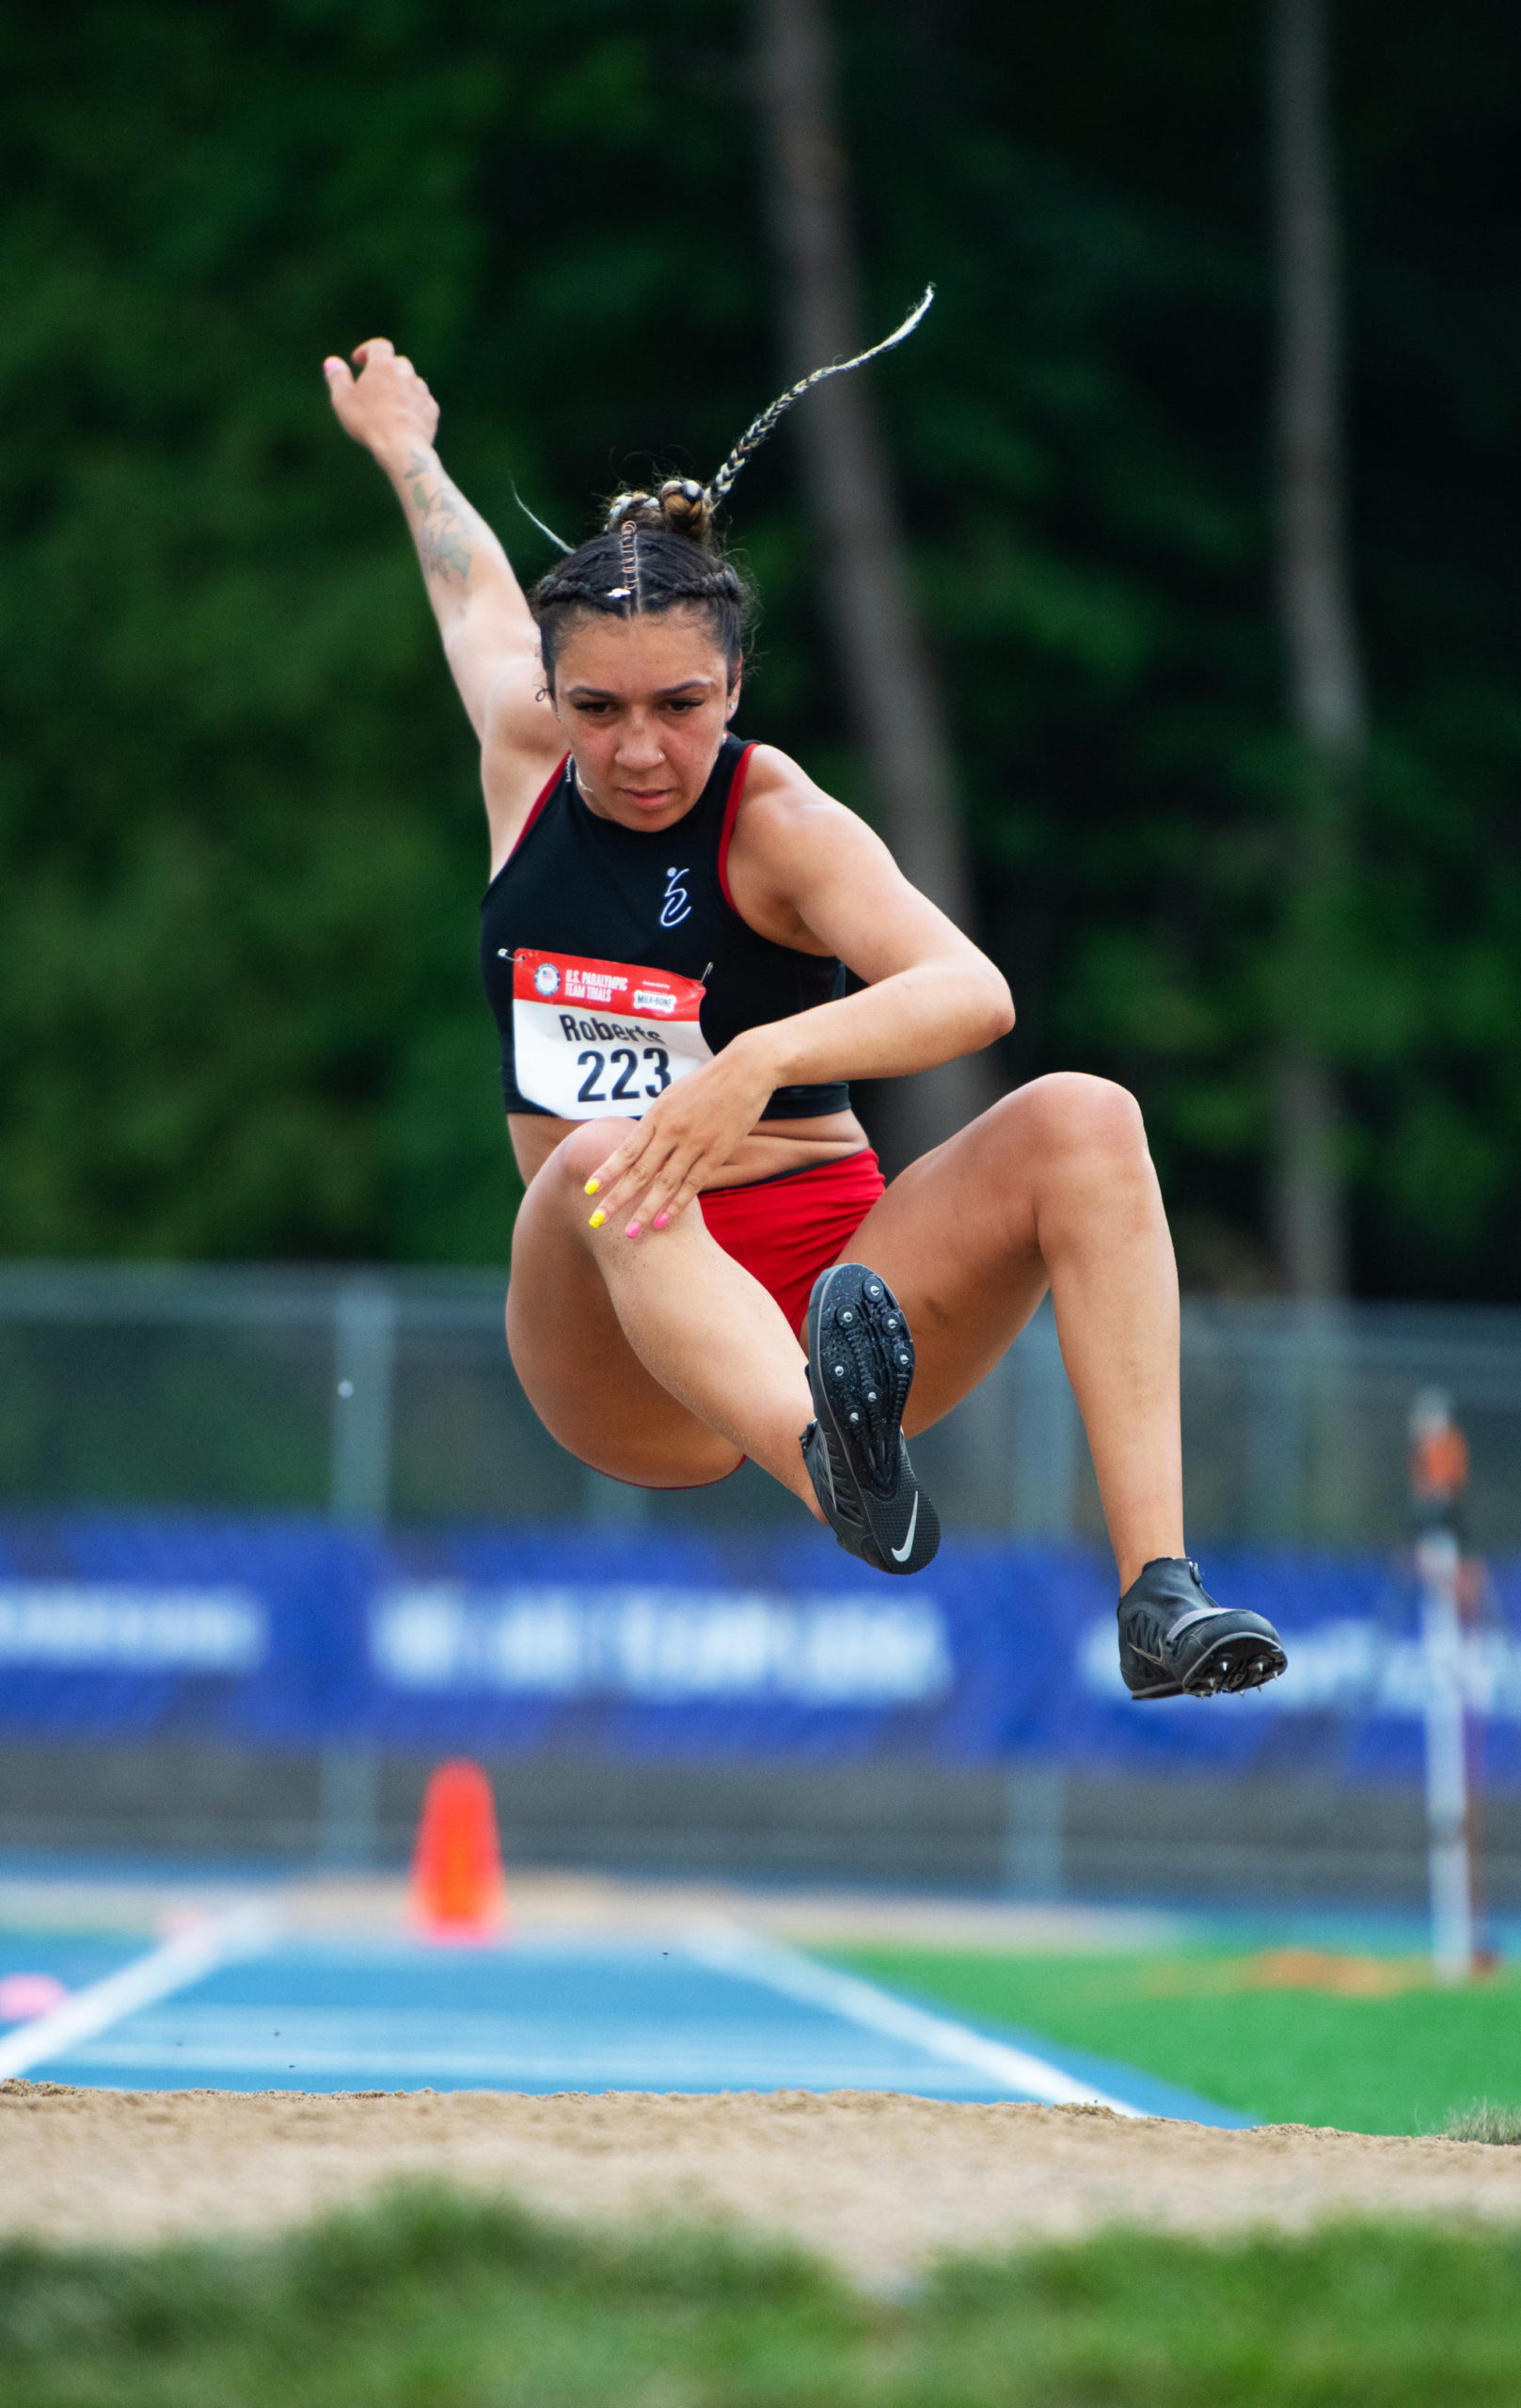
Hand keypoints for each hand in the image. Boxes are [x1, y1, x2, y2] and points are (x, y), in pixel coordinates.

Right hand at [323, 338, 439, 473]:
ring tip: (389, 403)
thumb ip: (337, 377)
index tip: (357, 361)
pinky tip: (404, 417)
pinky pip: (423, 401)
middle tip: (374, 384)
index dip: (367, 350)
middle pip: (398, 363)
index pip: (379, 345)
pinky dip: (413, 404)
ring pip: (412, 381)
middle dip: (386, 369)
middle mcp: (406, 374)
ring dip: (401, 387)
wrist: (401, 448)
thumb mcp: (343, 399)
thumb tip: (331, 362)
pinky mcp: (431, 411)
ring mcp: (421, 392)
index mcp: (384, 366)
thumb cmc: (369, 421)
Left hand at [584, 1035, 780, 1238]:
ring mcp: (695, 1144)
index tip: (589, 1190)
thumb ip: (656, 1122)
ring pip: (664, 1184)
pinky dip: (677, 1205)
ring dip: (645, 1210)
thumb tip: (638, 1145)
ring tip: (630, 1234)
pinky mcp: (716, 1152)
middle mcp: (672, 1131)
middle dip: (617, 1199)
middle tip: (597, 1221)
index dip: (607, 1171)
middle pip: (640, 1172)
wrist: (745, 1070)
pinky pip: (693, 1184)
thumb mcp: (672, 1096)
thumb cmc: (706, 1083)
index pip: (626, 1150)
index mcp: (657, 1116)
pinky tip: (662, 1222)